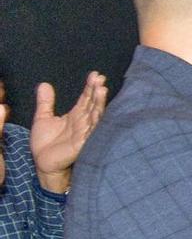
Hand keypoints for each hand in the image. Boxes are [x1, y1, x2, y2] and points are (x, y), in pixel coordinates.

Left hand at [23, 73, 108, 193]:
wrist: (43, 163)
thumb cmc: (45, 144)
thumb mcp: (43, 118)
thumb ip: (45, 102)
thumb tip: (44, 84)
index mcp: (76, 116)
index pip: (86, 98)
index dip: (90, 87)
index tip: (95, 75)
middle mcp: (83, 122)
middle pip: (93, 104)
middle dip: (97, 91)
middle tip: (100, 78)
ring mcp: (85, 132)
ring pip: (95, 115)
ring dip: (99, 103)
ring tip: (102, 89)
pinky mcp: (83, 143)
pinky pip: (92, 131)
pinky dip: (96, 121)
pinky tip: (97, 112)